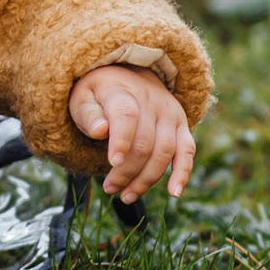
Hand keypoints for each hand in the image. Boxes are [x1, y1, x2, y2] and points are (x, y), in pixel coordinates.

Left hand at [68, 65, 195, 201]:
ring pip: (164, 152)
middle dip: (126, 171)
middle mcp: (151, 101)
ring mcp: (169, 113)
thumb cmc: (99, 93)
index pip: (126, 115)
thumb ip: (89, 114)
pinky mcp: (181, 125)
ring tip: (126, 195)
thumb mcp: (83, 97)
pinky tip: (174, 193)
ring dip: (146, 179)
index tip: (113, 162)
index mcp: (122, 90)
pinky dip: (183, 172)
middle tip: (110, 188)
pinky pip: (187, 150)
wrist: (129, 74)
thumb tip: (100, 131)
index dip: (121, 139)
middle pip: (144, 142)